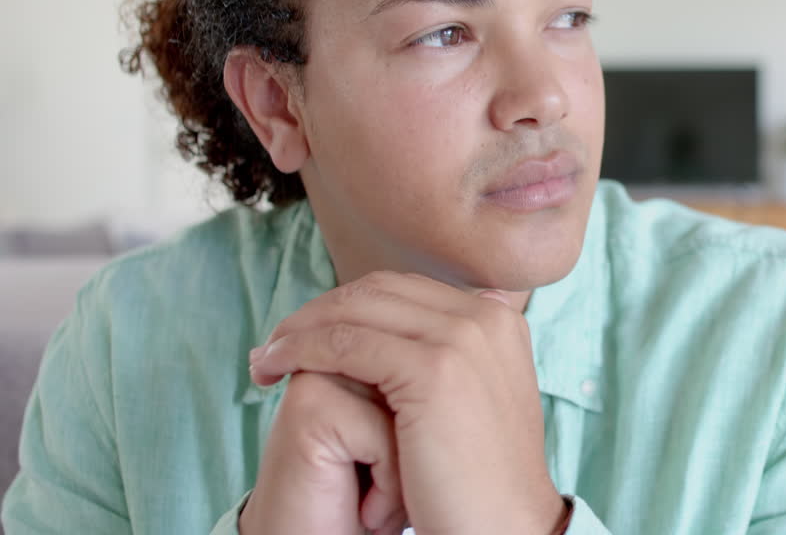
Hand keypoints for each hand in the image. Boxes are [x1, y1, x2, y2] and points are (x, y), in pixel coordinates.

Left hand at [249, 271, 567, 534]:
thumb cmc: (479, 482)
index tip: (310, 332)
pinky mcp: (435, 368)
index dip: (351, 305)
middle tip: (277, 341)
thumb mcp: (476, 403)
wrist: (504, 529)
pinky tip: (277, 369)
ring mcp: (463, 338)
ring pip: (358, 310)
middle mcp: (486, 316)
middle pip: (381, 290)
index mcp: (498, 319)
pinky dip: (302, 349)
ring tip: (265, 358)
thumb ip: (454, 361)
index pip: (406, 289)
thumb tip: (413, 335)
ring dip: (301, 328)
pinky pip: (346, 343)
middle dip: (321, 311)